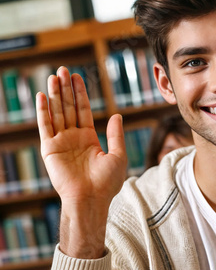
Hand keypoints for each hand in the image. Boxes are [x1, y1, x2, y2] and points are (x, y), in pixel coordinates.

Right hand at [36, 66, 127, 257]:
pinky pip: (45, 126)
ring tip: (54, 76)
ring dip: (55, 95)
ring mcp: (61, 143)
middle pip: (69, 108)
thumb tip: (117, 115)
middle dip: (66, 89)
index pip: (83, 111)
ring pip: (57, 113)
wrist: (91, 199)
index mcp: (89, 139)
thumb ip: (116, 135)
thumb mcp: (118, 155)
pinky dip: (44, 111)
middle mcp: (73, 138)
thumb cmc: (107, 182)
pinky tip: (44, 96)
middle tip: (64, 70)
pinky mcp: (50, 149)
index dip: (81, 94)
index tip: (78, 77)